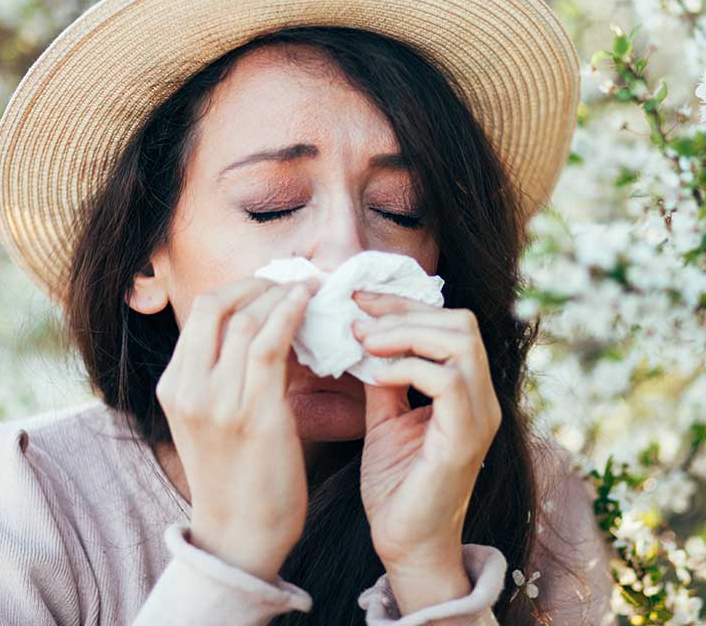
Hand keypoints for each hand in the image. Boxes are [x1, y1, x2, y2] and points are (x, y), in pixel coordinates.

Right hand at [156, 274, 320, 582]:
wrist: (239, 536)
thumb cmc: (234, 474)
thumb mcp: (208, 417)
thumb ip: (220, 372)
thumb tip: (260, 323)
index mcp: (173, 386)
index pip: (202, 312)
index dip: (240, 287)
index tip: (269, 283)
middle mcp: (187, 389)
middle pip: (217, 305)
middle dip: (258, 283)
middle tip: (289, 281)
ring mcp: (217, 402)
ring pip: (246, 319)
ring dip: (281, 295)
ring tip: (307, 288)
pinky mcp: (253, 414)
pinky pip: (269, 345)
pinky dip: (289, 314)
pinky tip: (307, 302)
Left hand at [351, 290, 501, 570]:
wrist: (405, 544)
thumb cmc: (397, 483)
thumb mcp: (385, 416)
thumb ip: (383, 375)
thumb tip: (365, 333)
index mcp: (467, 389)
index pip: (449, 322)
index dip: (404, 304)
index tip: (360, 298)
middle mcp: (483, 398)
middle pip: (461, 322)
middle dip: (405, 310)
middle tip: (360, 319)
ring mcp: (480, 417)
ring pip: (461, 342)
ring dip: (406, 333)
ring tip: (366, 342)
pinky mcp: (466, 439)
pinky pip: (448, 381)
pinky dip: (408, 368)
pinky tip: (376, 376)